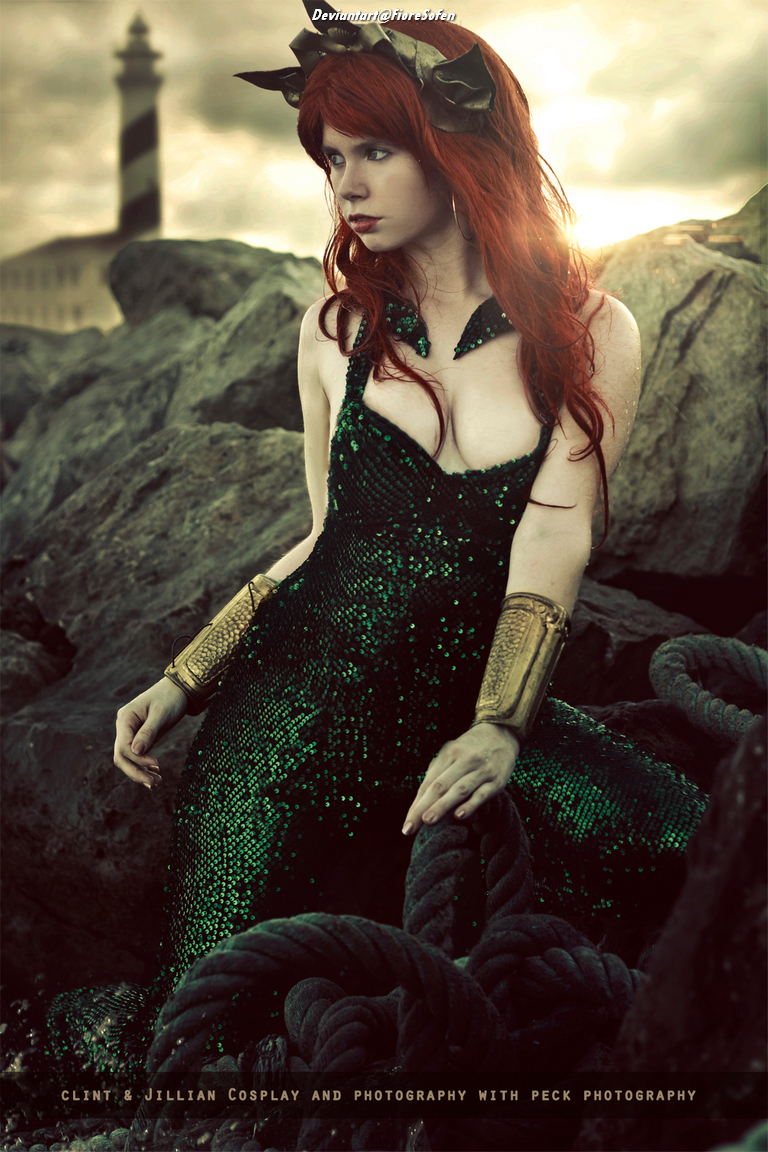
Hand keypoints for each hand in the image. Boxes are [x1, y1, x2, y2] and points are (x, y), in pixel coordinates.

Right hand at [113, 677, 188, 788]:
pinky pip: (137, 756)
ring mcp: (130, 733)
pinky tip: (154, 777)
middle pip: (122, 756)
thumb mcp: (161, 714)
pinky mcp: (139, 738)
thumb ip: (148, 732)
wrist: (179, 690)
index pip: (123, 746)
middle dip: (136, 772)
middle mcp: (124, 727)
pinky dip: (144, 767)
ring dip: (140, 773)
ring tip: (158, 783)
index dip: (138, 759)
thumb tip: (135, 752)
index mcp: (125, 718)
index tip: (156, 765)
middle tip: (156, 784)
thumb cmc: (170, 698)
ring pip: (128, 759)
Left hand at [402, 723, 519, 834]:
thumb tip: (421, 801)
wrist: (501, 734)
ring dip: (442, 806)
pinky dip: (470, 805)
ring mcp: (481, 770)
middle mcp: (464, 761)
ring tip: (428, 821)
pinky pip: (481, 794)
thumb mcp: (452, 753)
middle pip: (440, 786)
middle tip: (410, 827)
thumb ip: (438, 773)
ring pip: (459, 790)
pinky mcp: (496, 781)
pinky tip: (459, 816)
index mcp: (448, 754)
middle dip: (424, 807)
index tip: (407, 824)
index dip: (416, 804)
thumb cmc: (470, 749)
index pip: (429, 783)